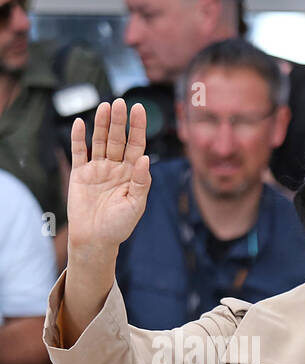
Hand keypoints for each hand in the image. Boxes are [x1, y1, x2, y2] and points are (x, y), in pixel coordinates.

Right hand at [67, 99, 150, 256]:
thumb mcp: (136, 205)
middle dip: (119, 121)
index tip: (140, 110)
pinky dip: (78, 138)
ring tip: (105, 106)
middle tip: (120, 102)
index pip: (137, 146)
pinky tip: (80, 123)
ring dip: (102, 124)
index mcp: (132, 174)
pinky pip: (79, 152)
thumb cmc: (119, 225)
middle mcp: (116, 168)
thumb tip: (146, 158)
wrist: (95, 239)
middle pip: (118, 139)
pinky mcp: (80, 174)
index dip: (138, 128)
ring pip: (100, 141)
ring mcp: (98, 169)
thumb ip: (142, 181)